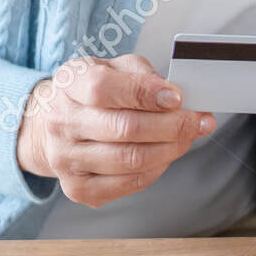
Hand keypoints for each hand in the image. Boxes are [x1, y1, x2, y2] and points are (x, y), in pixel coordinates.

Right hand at [16, 53, 214, 205]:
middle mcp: (62, 122)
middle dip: (173, 125)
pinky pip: (129, 183)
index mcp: (69, 84)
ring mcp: (66, 159)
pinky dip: (157, 169)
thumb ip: (142, 75)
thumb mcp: (115, 68)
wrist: (56, 124)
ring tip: (189, 136)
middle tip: (199, 121)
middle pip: (124, 128)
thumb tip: (173, 95)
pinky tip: (166, 155)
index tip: (178, 97)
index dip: (145, 93)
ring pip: (131, 159)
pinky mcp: (78, 188)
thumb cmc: (94, 93)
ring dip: (171, 148)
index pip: (103, 89)